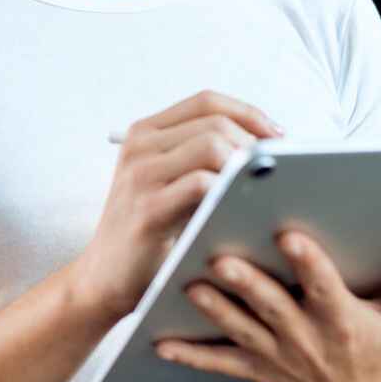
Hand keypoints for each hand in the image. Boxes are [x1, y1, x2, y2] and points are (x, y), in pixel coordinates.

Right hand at [68, 91, 282, 321]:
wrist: (103, 280)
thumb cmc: (150, 234)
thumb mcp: (167, 184)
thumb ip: (201, 159)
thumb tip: (268, 148)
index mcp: (145, 133)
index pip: (207, 101)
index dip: (249, 113)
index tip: (277, 138)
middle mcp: (139, 147)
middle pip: (215, 121)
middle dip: (254, 143)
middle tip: (277, 171)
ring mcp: (140, 175)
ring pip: (211, 145)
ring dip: (245, 166)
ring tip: (263, 189)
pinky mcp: (148, 209)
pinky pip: (202, 183)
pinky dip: (230, 191)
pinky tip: (243, 209)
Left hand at [157, 230, 380, 381]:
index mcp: (343, 321)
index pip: (324, 287)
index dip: (308, 263)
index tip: (289, 235)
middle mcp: (307, 339)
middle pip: (272, 308)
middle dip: (246, 284)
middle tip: (220, 258)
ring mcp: (279, 357)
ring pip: (240, 329)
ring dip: (213, 309)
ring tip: (186, 286)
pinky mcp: (261, 369)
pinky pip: (221, 362)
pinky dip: (191, 354)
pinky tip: (159, 341)